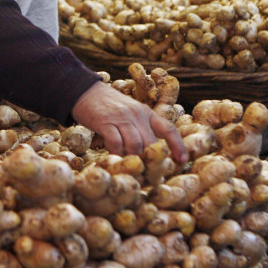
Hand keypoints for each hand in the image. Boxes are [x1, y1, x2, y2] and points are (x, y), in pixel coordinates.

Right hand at [71, 81, 187, 162]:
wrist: (85, 91)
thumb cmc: (109, 106)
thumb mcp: (131, 112)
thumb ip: (141, 128)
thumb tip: (150, 152)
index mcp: (146, 113)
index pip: (168, 128)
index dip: (178, 145)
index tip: (181, 161)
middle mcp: (137, 114)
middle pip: (151, 142)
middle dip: (151, 161)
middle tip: (148, 176)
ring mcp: (121, 117)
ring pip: (135, 144)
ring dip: (133, 159)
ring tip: (130, 169)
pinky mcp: (105, 121)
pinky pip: (115, 142)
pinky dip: (116, 154)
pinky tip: (114, 160)